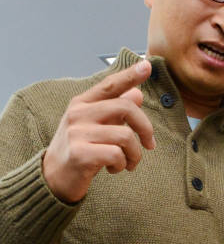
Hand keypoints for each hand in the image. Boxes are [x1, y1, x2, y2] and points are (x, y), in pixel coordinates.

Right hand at [42, 60, 154, 202]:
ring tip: (128, 163)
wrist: (54, 178)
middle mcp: (79, 114)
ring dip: (135, 154)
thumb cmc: (79, 150)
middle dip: (146, 128)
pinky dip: (122, 165)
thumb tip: (138, 94)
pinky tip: (114, 169)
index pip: (110, 85)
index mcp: (82, 103)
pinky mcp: (80, 154)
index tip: (147, 66)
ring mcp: (78, 133)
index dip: (130, 75)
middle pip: (126, 108)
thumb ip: (115, 111)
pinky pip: (117, 155)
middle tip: (149, 145)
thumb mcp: (95, 127)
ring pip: (126, 136)